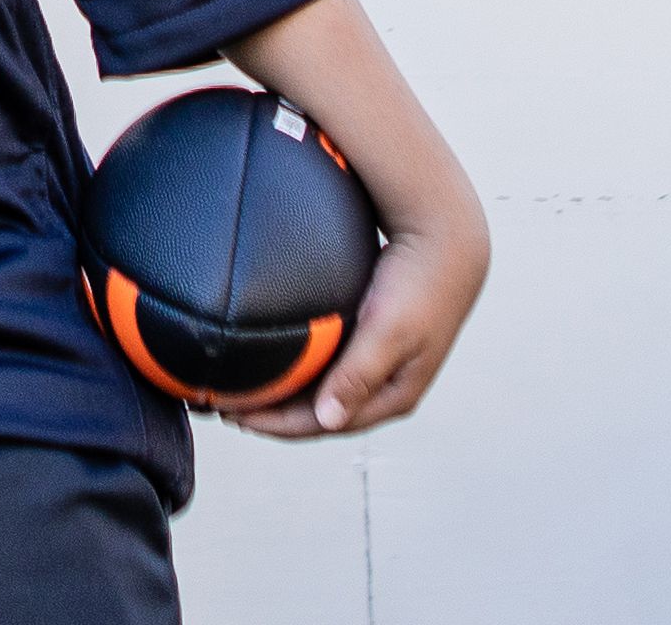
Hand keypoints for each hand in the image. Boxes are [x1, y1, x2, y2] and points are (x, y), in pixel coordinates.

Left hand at [232, 207, 487, 438]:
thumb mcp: (387, 332)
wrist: (446, 244)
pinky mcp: (371, 343)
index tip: (234, 417)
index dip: (277, 425)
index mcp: (393, 396)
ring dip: (283, 395)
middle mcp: (384, 388)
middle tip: (225, 408)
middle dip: (273, 414)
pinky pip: (325, 368)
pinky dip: (297, 371)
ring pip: (321, 393)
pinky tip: (273, 363)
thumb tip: (328, 420)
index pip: (324, 425)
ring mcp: (379, 367)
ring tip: (242, 391)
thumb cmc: (419, 287)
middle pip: (319, 415)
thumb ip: (358, 376)